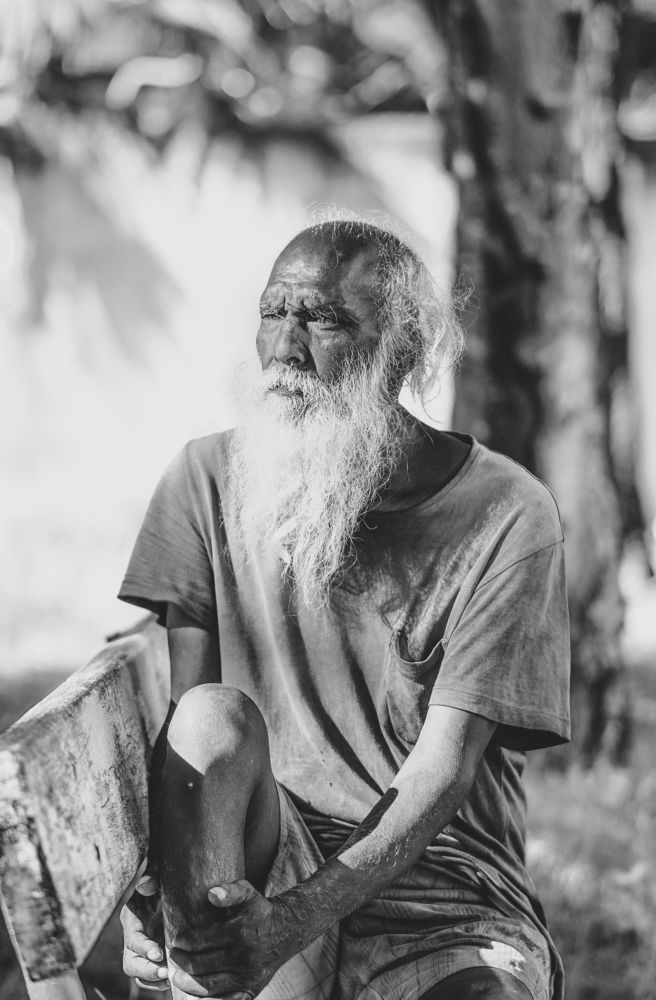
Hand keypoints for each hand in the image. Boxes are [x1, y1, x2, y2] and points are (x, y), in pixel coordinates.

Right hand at [120, 872, 169, 989]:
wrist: (175, 890)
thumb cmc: (164, 882)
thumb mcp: (159, 875)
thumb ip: (152, 878)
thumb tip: (145, 884)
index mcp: (132, 918)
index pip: (133, 939)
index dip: (143, 948)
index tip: (158, 953)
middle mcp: (133, 937)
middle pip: (130, 963)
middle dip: (146, 970)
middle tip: (164, 972)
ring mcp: (142, 951)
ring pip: (139, 974)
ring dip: (153, 979)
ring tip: (170, 979)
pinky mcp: (152, 959)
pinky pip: (150, 979)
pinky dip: (159, 983)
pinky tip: (174, 981)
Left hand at [169, 879, 299, 998]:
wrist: (287, 932)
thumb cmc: (260, 911)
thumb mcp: (248, 892)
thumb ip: (230, 891)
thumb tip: (211, 895)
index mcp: (240, 931)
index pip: (201, 941)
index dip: (184, 942)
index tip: (176, 940)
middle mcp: (244, 956)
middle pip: (201, 965)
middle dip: (182, 962)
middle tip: (174, 957)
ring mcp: (247, 976)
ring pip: (209, 986)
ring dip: (188, 983)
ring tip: (177, 976)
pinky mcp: (251, 990)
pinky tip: (194, 994)